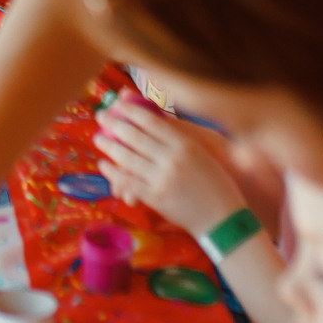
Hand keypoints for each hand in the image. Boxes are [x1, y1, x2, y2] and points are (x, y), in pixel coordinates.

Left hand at [94, 99, 246, 234]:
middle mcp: (172, 160)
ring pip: (128, 159)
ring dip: (109, 147)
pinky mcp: (155, 199)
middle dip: (114, 124)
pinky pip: (128, 182)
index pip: (152, 121)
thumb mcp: (202, 152)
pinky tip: (104, 165)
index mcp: (186, 145)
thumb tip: (153, 114)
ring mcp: (162, 180)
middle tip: (100, 116)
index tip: (117, 103)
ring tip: (98, 138)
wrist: (224, 218)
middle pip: (136, 138)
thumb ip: (178, 133)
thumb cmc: (216, 182)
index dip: (131, 111)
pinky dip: (113, 173)